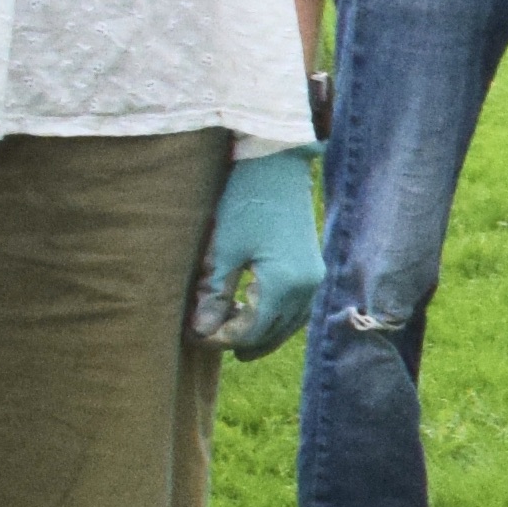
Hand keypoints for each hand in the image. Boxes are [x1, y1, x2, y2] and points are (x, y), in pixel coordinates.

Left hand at [200, 146, 322, 358]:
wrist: (278, 166)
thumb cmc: (246, 203)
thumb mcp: (224, 249)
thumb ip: (215, 293)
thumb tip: (202, 329)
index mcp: (284, 285)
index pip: (252, 330)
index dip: (221, 338)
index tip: (193, 336)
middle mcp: (306, 288)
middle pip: (272, 333)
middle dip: (239, 340)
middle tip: (207, 338)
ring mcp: (314, 279)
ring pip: (287, 324)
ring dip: (260, 332)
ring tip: (230, 333)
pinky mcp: (313, 269)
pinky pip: (296, 308)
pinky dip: (275, 317)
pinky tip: (255, 313)